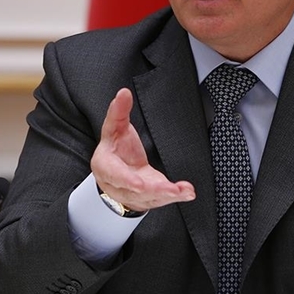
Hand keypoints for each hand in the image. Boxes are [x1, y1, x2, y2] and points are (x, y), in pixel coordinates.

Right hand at [91, 88, 195, 211]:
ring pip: (150, 198)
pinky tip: (187, 193)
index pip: (115, 174)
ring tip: (184, 191)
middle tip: (171, 189)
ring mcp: (133, 195)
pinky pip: (161, 200)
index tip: (140, 183)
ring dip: (168, 195)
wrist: (116, 170)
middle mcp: (118, 185)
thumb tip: (123, 93)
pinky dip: (176, 197)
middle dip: (154, 191)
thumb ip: (119, 111)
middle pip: (136, 191)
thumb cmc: (115, 148)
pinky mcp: (148, 198)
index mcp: (105, 166)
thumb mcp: (115, 128)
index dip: (127, 180)